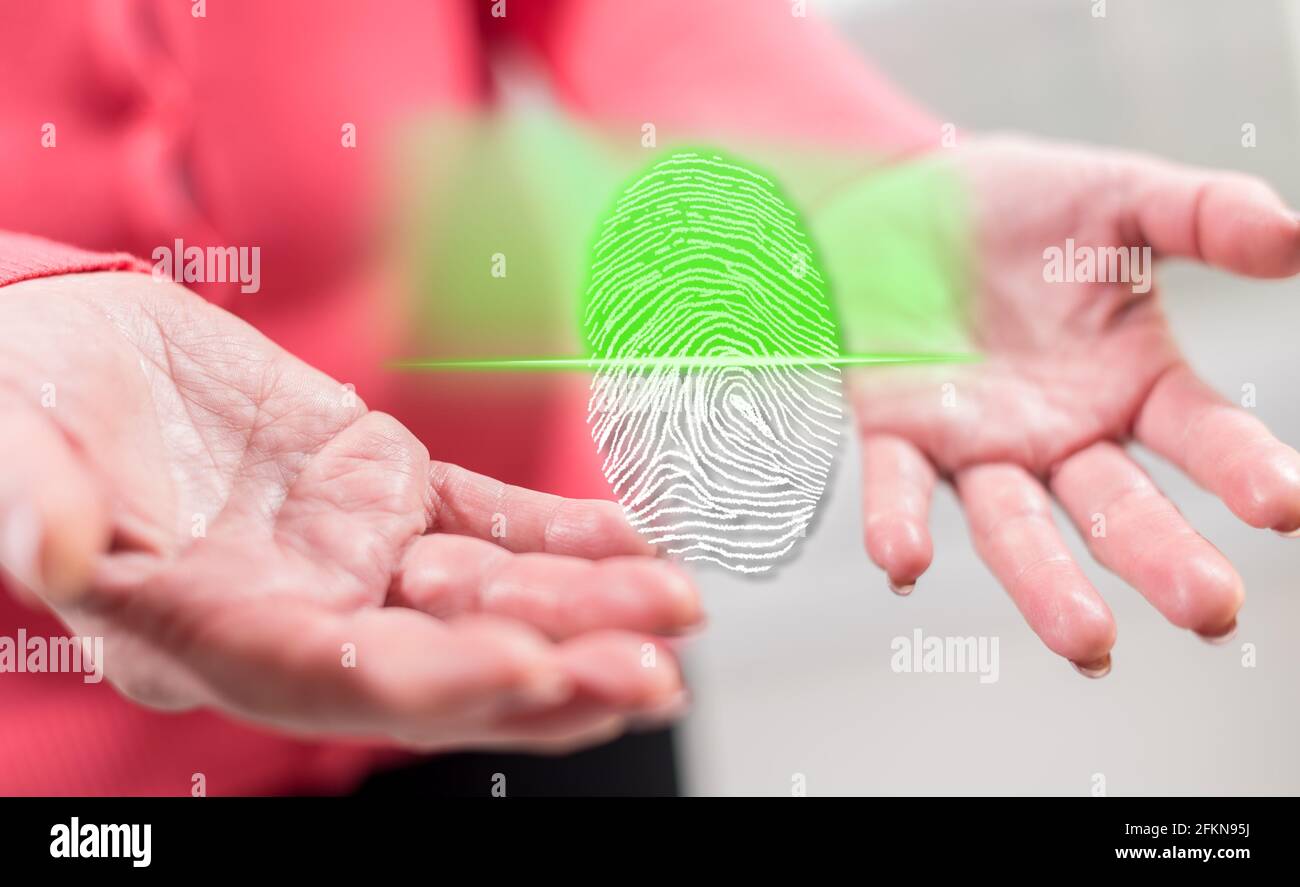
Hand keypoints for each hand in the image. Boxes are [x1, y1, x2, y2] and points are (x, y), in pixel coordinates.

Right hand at [0, 271, 699, 750]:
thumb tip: (62, 551)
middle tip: (648, 675)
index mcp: (199, 629)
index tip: (528, 666)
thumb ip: (37, 504)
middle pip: (438, 659)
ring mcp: (349, 551)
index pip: (328, 677)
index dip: (431, 681)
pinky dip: (558, 531)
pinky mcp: (381, 486)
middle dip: (547, 670)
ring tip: (675, 607)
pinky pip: (484, 519)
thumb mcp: (9, 450)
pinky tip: (631, 540)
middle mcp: (294, 608)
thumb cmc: (22, 407)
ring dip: (581, 601)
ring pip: (484, 590)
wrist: (61, 350)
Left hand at [853, 137, 1299, 674]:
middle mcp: (1060, 435)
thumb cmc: (1020, 204)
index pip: (1201, 438)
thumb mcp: (1121, 199)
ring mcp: (978, 443)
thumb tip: (1299, 236)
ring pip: (1016, 526)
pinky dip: (899, 523)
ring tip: (1087, 642)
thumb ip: (1206, 216)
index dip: (1243, 470)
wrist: (906, 190)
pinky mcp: (897, 428)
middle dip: (1162, 559)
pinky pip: (897, 484)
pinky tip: (905, 562)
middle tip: (1210, 611)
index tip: (1285, 507)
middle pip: (1119, 509)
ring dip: (1046, 582)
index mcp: (1131, 384)